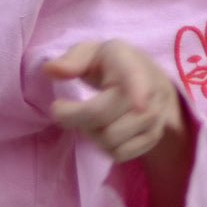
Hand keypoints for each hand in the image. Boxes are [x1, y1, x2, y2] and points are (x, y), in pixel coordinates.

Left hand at [44, 40, 182, 162]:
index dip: (138, 92)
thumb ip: (71, 60)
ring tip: (90, 118)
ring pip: (109, 140)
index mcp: (131, 65)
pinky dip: (104, 148)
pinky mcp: (154, 137)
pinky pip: (120, 154)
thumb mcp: (91, 52)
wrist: (150, 78)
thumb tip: (51, 70)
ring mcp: (156, 117)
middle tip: (68, 109)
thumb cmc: (112, 65)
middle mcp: (150, 92)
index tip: (139, 106)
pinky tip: (104, 130)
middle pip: (101, 118)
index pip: (136, 79)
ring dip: (90, 133)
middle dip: (74, 117)